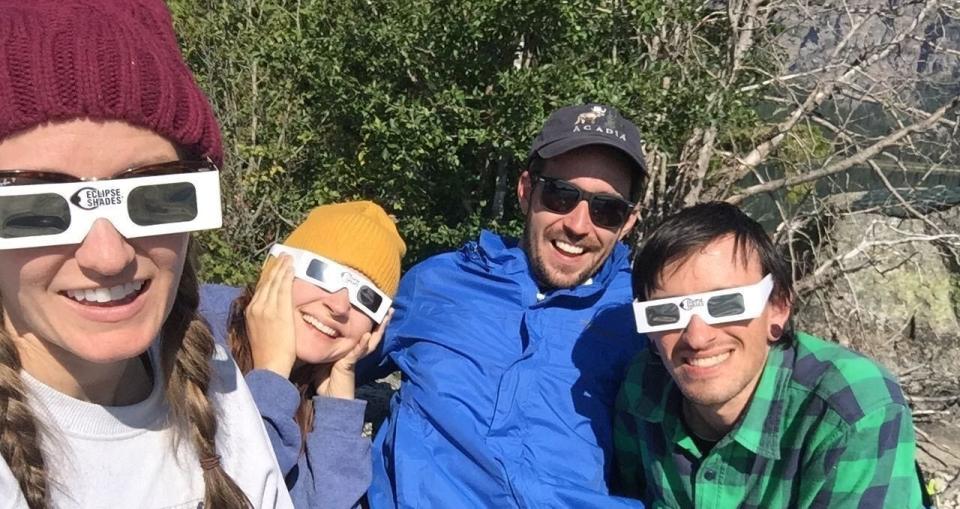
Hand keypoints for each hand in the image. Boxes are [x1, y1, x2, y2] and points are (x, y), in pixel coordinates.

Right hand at [245, 254, 297, 377]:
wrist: (269, 365)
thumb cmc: (268, 352)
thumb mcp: (259, 330)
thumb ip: (264, 317)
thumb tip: (272, 309)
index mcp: (251, 311)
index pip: (260, 288)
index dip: (267, 275)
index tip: (274, 265)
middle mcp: (256, 307)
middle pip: (266, 282)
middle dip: (275, 267)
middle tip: (283, 256)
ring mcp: (267, 308)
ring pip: (275, 283)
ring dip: (282, 268)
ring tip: (289, 258)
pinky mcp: (279, 312)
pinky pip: (283, 290)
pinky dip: (287, 277)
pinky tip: (292, 269)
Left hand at [316, 308, 393, 398]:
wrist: (331, 402)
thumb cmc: (325, 383)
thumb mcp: (322, 361)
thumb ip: (323, 349)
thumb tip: (313, 332)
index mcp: (349, 352)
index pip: (361, 334)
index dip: (369, 323)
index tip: (373, 309)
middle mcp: (354, 353)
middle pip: (371, 335)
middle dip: (380, 323)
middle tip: (389, 310)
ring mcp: (353, 359)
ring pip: (370, 341)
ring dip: (379, 329)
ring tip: (386, 317)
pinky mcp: (349, 365)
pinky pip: (357, 353)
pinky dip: (363, 344)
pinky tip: (367, 336)